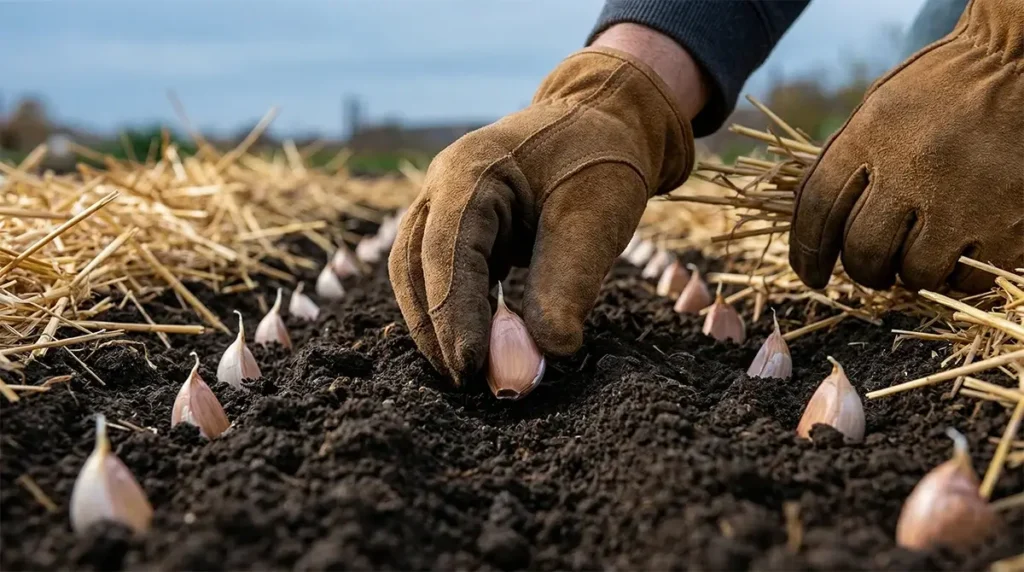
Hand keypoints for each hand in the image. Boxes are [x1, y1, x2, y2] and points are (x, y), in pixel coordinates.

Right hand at [389, 46, 694, 383]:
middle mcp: (443, 184)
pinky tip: (474, 344)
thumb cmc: (602, 161)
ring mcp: (443, 203)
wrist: (604, 121)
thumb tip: (541, 357)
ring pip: (418, 272)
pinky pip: (439, 272)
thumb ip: (567, 285)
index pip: (447, 250)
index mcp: (471, 170)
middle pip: (416, 265)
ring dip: (437, 324)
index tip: (470, 368)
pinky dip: (453, 310)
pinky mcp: (457, 224)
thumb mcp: (596, 219)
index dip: (454, 313)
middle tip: (467, 382)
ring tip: (467, 372)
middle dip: (436, 327)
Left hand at [790, 0, 1022, 293]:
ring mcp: (961, 199)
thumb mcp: (880, 109)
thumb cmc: (945, 90)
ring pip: (915, 272)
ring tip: (922, 254)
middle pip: (863, 250)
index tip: (812, 275)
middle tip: (874, 269)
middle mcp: (911, 169)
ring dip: (912, 273)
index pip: (817, 208)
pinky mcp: (1006, 223)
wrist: (1022, 64)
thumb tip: (819, 225)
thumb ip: (849, 160)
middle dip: (863, 269)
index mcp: (870, 137)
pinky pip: (969, 277)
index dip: (806, 251)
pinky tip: (961, 253)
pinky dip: (959, 275)